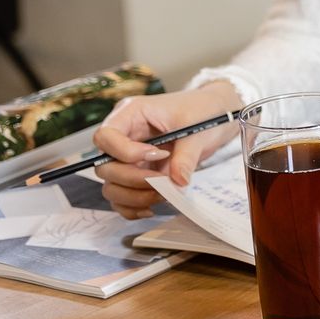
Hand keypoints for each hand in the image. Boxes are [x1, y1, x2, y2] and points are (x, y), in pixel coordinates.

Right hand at [92, 81, 241, 218]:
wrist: (214, 116)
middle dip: (133, 179)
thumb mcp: (197, 129)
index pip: (105, 136)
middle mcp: (123, 136)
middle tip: (163, 181)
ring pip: (111, 186)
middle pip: (105, 166)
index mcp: (131, 113)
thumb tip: (178, 182)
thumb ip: (186, 155)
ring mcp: (127, 158)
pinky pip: (122, 198)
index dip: (126, 152)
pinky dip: (133, 207)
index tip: (159, 155)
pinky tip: (152, 207)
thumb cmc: (202, 111)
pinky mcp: (136, 174)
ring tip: (164, 194)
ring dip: (134, 197)